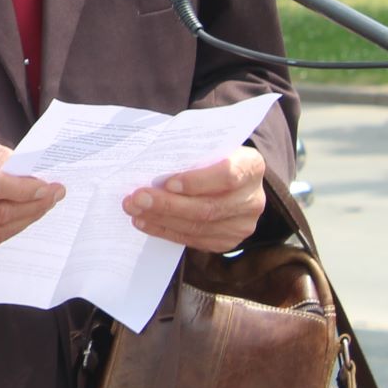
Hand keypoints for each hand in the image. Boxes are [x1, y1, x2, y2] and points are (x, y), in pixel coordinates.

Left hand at [123, 147, 265, 252]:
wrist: (232, 180)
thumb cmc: (211, 156)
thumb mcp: (207, 146)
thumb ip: (188, 151)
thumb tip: (149, 160)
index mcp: (251, 166)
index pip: (228, 175)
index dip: (197, 181)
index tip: (167, 182)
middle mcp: (253, 199)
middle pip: (208, 207)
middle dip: (167, 204)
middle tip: (137, 198)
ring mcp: (242, 224)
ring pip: (198, 226)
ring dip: (161, 219)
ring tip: (134, 209)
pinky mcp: (228, 241)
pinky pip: (194, 240)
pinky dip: (165, 231)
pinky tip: (144, 222)